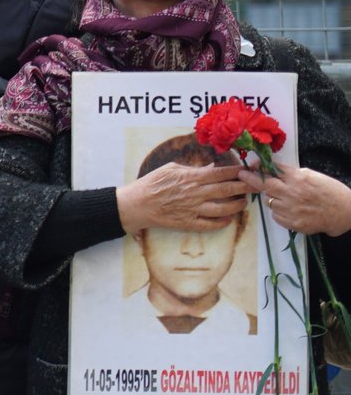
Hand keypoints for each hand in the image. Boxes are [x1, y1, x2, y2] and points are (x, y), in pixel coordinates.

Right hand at [117, 162, 248, 233]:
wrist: (136, 204)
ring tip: (244, 202)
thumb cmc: (151, 183)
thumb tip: (211, 168)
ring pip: (224, 209)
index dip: (237, 172)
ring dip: (238, 206)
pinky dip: (223, 223)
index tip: (248, 170)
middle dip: (245, 187)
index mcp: (190, 178)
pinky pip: (211, 225)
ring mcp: (193, 210)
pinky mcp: (189, 223)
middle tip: (257, 185)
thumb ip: (192, 169)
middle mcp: (195, 194)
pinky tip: (229, 219)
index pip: (220, 173)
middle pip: (227, 190)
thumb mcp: (170, 169)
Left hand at [239, 165, 350, 236]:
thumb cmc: (329, 191)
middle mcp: (292, 193)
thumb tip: (272, 169)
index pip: (273, 169)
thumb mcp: (312, 175)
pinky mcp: (292, 223)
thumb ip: (292, 173)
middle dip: (249, 178)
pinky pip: (275, 215)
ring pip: (268, 201)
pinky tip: (289, 209)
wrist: (344, 212)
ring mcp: (291, 209)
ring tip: (282, 197)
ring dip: (270, 197)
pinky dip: (278, 211)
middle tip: (241, 174)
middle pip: (263, 184)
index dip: (261, 166)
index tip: (252, 165)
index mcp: (298, 178)